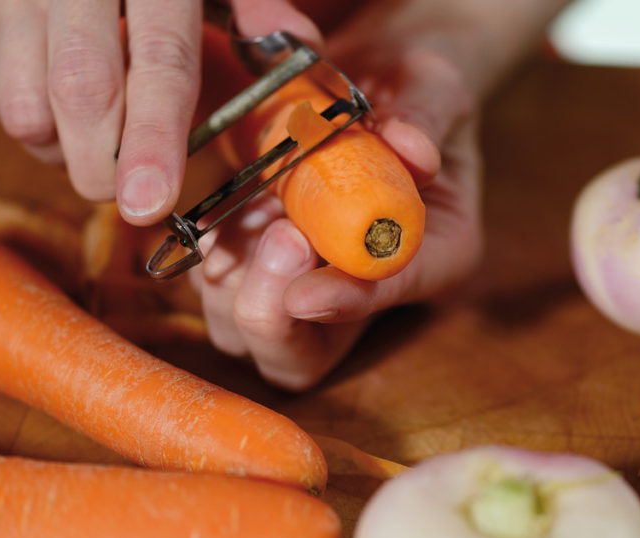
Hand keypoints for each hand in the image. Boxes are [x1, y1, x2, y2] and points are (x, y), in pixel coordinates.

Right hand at [0, 0, 317, 224]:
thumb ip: (253, 5)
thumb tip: (300, 47)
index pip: (160, 61)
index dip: (154, 140)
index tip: (150, 202)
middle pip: (81, 94)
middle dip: (106, 167)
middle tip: (133, 198)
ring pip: (25, 105)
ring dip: (66, 152)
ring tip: (100, 143)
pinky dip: (30, 122)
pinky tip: (62, 108)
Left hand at [190, 7, 483, 389]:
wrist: (377, 76)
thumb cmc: (416, 84)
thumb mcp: (435, 85)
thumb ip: (424, 114)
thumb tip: (411, 148)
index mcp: (432, 256)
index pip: (387, 301)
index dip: (347, 304)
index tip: (305, 293)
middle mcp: (362, 289)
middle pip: (299, 359)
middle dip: (269, 314)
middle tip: (280, 234)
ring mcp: (301, 282)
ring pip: (238, 332)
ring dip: (230, 279)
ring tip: (256, 205)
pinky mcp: (252, 263)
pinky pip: (208, 285)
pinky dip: (204, 251)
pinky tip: (223, 199)